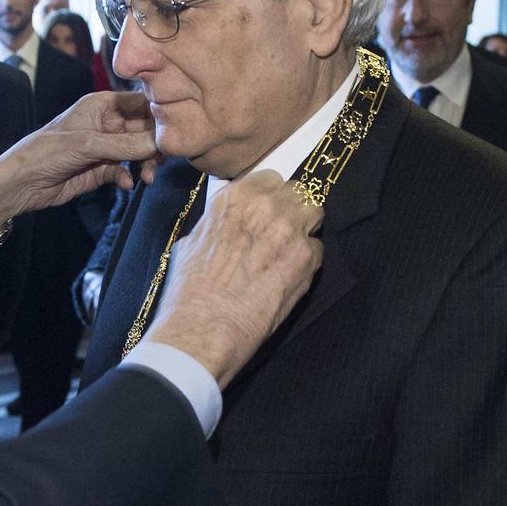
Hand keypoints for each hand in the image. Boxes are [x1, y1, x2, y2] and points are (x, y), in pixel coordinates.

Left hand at [0, 91, 158, 218]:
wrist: (21, 184)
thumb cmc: (46, 152)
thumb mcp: (87, 145)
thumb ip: (125, 145)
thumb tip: (161, 142)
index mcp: (101, 104)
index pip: (141, 102)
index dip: (160, 113)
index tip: (177, 128)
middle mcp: (107, 123)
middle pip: (144, 129)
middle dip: (155, 144)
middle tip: (162, 159)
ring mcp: (105, 148)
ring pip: (138, 152)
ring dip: (146, 164)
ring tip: (147, 176)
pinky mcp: (101, 170)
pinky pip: (125, 171)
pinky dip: (129, 177)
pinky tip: (126, 184)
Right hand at [144, 170, 323, 388]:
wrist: (204, 327)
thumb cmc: (189, 290)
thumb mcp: (193, 242)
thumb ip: (219, 224)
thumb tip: (227, 227)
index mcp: (234, 197)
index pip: (270, 178)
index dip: (270, 196)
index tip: (266, 211)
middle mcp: (267, 206)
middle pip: (298, 191)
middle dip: (292, 209)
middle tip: (280, 232)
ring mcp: (291, 230)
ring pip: (314, 213)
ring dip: (305, 228)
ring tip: (289, 251)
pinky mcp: (307, 259)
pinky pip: (317, 249)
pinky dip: (306, 261)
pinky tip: (287, 277)